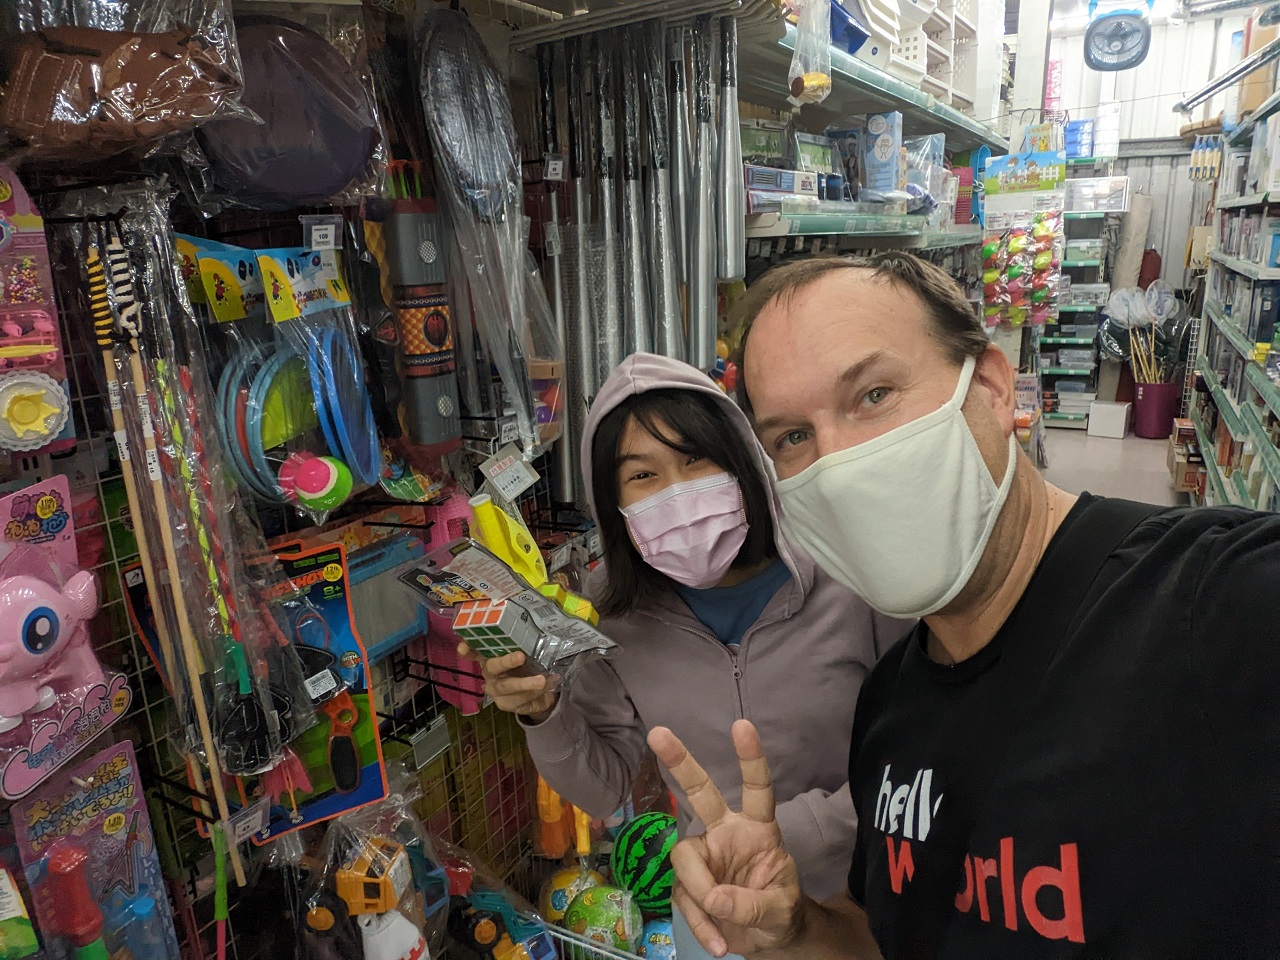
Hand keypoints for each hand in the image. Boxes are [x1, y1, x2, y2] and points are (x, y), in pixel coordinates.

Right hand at [457, 643, 559, 719]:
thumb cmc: (529, 668)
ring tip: (541, 680)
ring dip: (526, 683)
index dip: (468, 650)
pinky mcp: (506, 705)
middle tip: (520, 656)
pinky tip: (549, 684)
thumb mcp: (528, 653)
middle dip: (506, 661)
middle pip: (492, 667)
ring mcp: (496, 691)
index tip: (464, 648)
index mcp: (491, 657)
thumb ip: (525, 646)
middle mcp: (490, 674)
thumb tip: (535, 633)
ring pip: (507, 687)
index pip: (475, 651)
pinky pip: (520, 700)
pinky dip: (536, 692)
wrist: (540, 694)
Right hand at [648, 720, 803, 958]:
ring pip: (684, 859)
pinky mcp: (688, 882)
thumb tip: (714, 898)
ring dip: (701, 895)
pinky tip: (719, 942)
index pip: (756, 788)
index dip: (750, 759)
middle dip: (680, 762)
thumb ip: (752, 904)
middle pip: (701, 792)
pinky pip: (683, 898)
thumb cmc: (781, 910)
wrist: (770, 940)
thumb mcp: (780, 909)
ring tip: (724, 931)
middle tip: (658, 733)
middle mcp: (725, 832)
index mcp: (757, 828)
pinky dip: (700, 924)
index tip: (741, 726)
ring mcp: (704, 855)